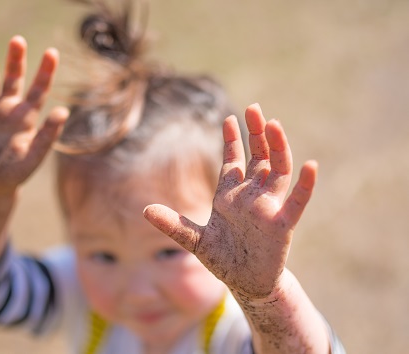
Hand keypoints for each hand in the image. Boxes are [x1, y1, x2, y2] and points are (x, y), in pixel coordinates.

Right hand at [0, 36, 67, 194]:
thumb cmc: (17, 171)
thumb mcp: (35, 154)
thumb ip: (48, 134)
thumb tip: (63, 110)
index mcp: (27, 116)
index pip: (39, 89)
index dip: (46, 71)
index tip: (52, 53)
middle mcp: (8, 108)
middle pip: (13, 78)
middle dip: (15, 60)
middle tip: (17, 40)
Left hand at [144, 104, 316, 299]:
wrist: (244, 284)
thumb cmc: (223, 259)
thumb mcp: (194, 240)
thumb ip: (173, 225)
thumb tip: (144, 210)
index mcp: (230, 195)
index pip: (233, 160)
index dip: (232, 140)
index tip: (230, 119)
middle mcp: (251, 196)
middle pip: (257, 157)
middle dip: (256, 133)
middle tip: (254, 109)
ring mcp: (268, 207)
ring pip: (277, 170)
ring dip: (277, 148)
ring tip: (274, 124)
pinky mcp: (281, 225)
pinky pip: (296, 202)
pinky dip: (305, 185)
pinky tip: (311, 166)